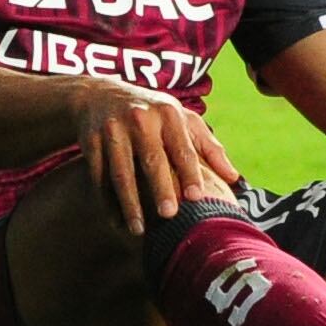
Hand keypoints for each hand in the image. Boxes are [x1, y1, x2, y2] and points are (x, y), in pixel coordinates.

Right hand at [74, 85, 239, 234]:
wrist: (100, 95)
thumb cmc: (152, 114)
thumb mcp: (181, 119)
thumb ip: (208, 147)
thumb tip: (235, 178)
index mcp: (168, 113)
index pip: (182, 146)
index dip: (190, 172)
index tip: (197, 197)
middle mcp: (140, 118)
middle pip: (151, 159)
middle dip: (160, 188)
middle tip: (169, 215)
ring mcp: (112, 129)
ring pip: (121, 172)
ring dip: (129, 203)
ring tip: (138, 230)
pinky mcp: (90, 141)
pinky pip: (99, 176)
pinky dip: (107, 202)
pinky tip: (117, 222)